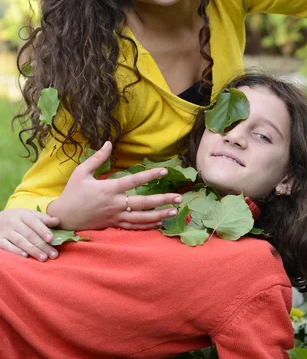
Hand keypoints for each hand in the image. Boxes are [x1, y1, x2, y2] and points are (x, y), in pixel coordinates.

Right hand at [0, 208, 59, 260]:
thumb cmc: (17, 218)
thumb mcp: (28, 214)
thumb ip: (43, 218)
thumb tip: (58, 221)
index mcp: (22, 214)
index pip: (34, 221)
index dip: (43, 230)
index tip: (51, 239)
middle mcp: (13, 222)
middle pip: (29, 234)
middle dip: (42, 245)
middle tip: (53, 254)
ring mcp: (5, 231)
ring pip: (20, 241)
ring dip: (33, 250)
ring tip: (44, 258)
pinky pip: (7, 246)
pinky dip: (16, 251)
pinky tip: (26, 256)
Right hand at [47, 142, 182, 230]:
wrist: (63, 217)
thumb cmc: (72, 193)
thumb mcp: (81, 172)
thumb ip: (97, 158)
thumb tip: (108, 143)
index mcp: (108, 189)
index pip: (133, 181)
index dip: (149, 175)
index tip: (164, 171)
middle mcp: (115, 204)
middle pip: (143, 203)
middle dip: (162, 199)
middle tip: (179, 197)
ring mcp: (115, 216)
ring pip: (141, 218)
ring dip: (159, 215)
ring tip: (174, 211)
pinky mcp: (114, 225)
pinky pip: (133, 227)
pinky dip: (147, 226)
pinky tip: (159, 223)